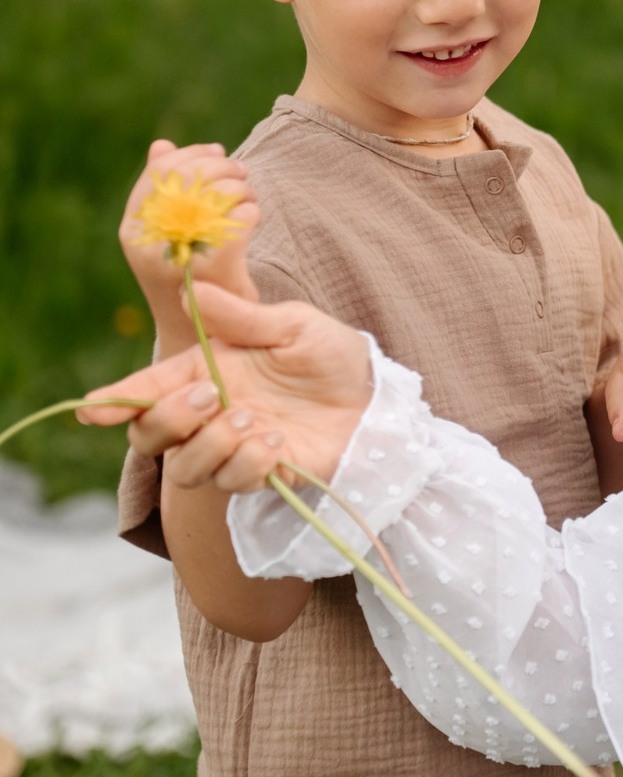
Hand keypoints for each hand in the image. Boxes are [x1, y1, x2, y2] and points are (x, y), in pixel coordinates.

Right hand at [79, 283, 372, 492]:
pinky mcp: (263, 476)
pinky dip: (249, 463)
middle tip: (212, 397)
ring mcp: (234, 449)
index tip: (92, 411)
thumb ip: (244, 316)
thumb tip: (196, 293)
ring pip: (185, 468)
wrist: (377, 397)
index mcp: (207, 371)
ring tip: (255, 421)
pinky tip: (277, 443)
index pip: (148, 389)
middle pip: (150, 436)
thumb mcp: (293, 324)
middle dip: (169, 419)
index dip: (115, 401)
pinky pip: (233, 483)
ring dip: (213, 444)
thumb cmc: (331, 356)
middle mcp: (212, 414)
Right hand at [120, 140, 259, 344]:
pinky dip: (251, 212)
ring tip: (249, 198)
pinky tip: (253, 219)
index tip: (218, 151)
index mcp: (132, 229)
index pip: (161, 170)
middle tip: (242, 174)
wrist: (200, 336)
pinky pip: (239, 220)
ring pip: (217, 195)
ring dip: (241, 189)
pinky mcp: (214, 271)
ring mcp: (178, 258)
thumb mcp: (167, 234)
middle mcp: (148, 243)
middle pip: (191, 177)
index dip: (193, 154)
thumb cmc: (187, 278)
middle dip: (223, 167)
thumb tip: (162, 145)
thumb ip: (163, 191)